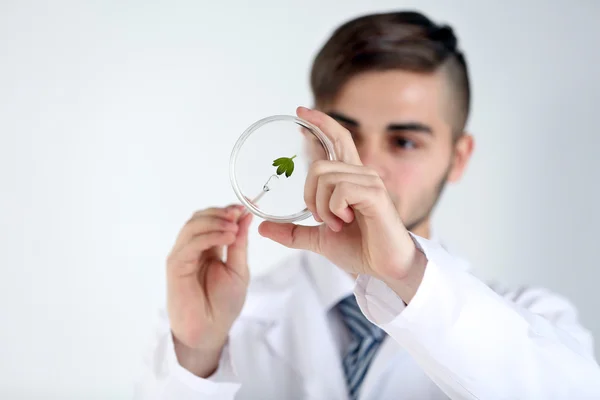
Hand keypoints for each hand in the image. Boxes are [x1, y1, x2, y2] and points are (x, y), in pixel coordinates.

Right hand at [166, 205, 252, 375]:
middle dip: (220, 213)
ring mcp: (183, 255)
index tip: (244, 208)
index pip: (212, 219)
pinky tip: (227, 237)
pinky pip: (190, 243)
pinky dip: (209, 235)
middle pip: (200, 218)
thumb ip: (239, 243)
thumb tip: (245, 216)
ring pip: (193, 226)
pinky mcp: (176, 265)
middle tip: (238, 214)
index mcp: (208, 247)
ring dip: (215, 222)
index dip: (226, 211)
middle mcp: (193, 248)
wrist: (211, 330)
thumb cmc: (224, 304)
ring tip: (234, 228)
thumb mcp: (239, 268)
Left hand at [258, 107, 425, 300]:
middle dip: (309, 195)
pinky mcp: (375, 195)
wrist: (384, 268)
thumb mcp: (318, 239)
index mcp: (350, 178)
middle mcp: (361, 174)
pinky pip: (339, 190)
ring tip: (337, 224)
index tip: (300, 111)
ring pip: (324, 177)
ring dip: (322, 207)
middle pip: (318, 165)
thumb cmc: (359, 250)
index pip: (337, 139)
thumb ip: (293, 232)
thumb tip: (263, 228)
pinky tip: (346, 221)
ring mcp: (370, 182)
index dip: (320, 122)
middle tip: (321, 219)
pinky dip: (333, 210)